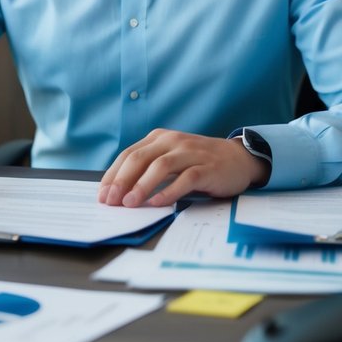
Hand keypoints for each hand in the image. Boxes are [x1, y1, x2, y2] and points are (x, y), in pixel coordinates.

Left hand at [97, 128, 269, 207]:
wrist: (238, 158)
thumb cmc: (199, 162)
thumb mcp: (171, 158)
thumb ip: (149, 168)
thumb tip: (120, 191)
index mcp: (160, 138)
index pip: (129, 154)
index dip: (113, 174)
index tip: (103, 194)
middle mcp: (173, 141)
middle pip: (140, 158)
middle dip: (122, 181)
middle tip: (111, 201)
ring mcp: (191, 153)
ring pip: (160, 166)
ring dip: (142, 185)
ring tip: (130, 203)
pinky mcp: (207, 168)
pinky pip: (185, 178)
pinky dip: (169, 191)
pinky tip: (158, 203)